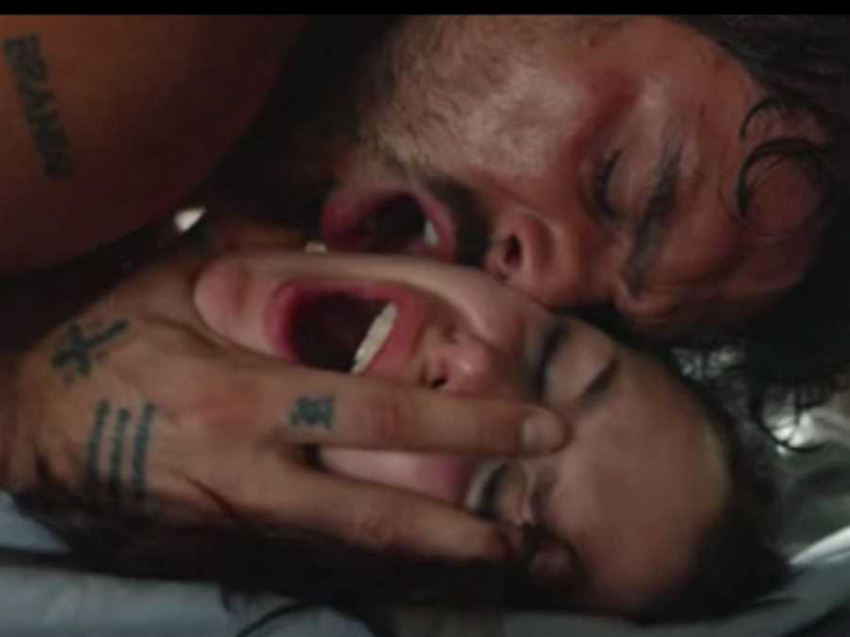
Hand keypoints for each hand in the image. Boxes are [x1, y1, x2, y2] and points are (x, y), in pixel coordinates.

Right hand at [5, 227, 565, 562]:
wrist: (30, 427)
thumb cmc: (109, 345)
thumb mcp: (174, 283)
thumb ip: (259, 258)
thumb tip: (334, 237)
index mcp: (245, 398)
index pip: (377, 418)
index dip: (465, 426)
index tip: (539, 425)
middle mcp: (250, 475)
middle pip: (376, 519)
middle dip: (465, 535)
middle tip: (538, 538)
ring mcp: (236, 527)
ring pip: (350, 562)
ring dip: (432, 570)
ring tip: (505, 571)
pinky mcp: (221, 553)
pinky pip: (312, 572)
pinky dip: (375, 578)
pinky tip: (427, 580)